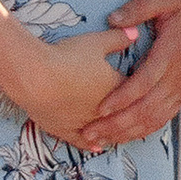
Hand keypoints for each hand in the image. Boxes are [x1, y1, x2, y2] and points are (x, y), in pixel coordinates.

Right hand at [12, 27, 133, 143]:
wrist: (36, 78)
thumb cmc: (67, 58)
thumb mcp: (95, 42)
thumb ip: (117, 38)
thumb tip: (136, 32)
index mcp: (116, 88)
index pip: (136, 92)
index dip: (140, 90)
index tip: (144, 89)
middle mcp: (105, 111)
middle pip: (123, 116)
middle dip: (131, 116)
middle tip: (139, 117)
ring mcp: (85, 123)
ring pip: (106, 132)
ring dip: (114, 134)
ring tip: (120, 134)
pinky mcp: (66, 131)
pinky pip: (82, 141)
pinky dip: (92, 144)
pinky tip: (97, 147)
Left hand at [81, 0, 180, 145]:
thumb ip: (139, 8)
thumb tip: (111, 19)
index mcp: (172, 52)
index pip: (144, 82)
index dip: (122, 98)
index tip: (100, 108)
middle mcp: (179, 76)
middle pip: (146, 109)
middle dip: (117, 125)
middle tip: (89, 134)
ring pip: (155, 119)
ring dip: (128, 133)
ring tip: (102, 141)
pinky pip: (165, 116)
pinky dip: (145, 130)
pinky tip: (128, 135)